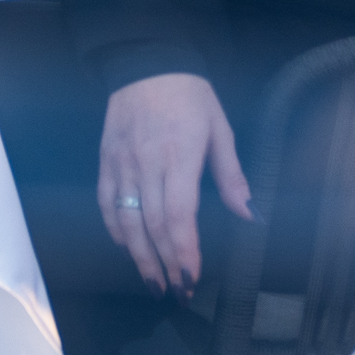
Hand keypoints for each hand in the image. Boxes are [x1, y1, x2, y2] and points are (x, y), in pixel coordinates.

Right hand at [98, 71, 252, 295]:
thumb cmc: (190, 97)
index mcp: (179, 156)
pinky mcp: (106, 160)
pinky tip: (127, 247)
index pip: (178, 215)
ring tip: (152, 281)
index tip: (191, 277)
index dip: (184, 251)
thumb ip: (231, 176)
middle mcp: (146, 163)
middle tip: (174, 291)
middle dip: (163, 263)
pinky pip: (106, 202)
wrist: (146, 63)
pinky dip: (115, 229)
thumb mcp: (221, 130)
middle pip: (150, 225)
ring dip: (138, 255)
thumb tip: (248, 214)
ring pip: (124, 219)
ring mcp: (121, 162)